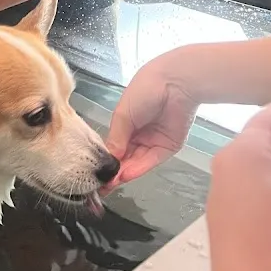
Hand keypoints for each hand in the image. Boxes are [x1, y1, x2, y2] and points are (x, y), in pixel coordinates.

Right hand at [105, 47, 200, 185]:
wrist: (175, 85)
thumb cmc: (144, 91)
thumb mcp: (123, 114)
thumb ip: (116, 138)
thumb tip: (109, 159)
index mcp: (125, 123)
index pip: (114, 147)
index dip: (106, 160)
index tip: (95, 174)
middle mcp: (138, 134)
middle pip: (125, 157)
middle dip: (114, 171)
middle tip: (102, 185)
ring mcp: (153, 142)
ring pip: (137, 162)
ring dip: (125, 172)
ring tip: (112, 183)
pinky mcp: (167, 148)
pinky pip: (151, 160)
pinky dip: (139, 169)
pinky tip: (126, 175)